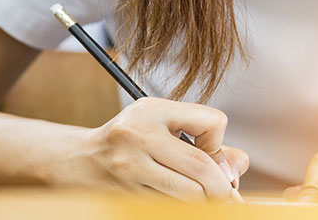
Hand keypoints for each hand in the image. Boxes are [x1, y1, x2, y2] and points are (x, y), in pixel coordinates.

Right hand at [82, 97, 245, 200]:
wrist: (80, 160)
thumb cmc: (127, 140)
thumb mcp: (161, 125)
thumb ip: (203, 139)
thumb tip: (238, 165)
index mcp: (151, 110)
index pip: (212, 122)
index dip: (219, 142)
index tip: (209, 150)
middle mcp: (138, 136)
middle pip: (203, 168)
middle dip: (222, 187)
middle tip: (225, 194)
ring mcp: (129, 168)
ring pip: (190, 195)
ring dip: (202, 200)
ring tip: (197, 196)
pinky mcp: (124, 194)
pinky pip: (169, 206)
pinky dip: (180, 206)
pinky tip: (172, 199)